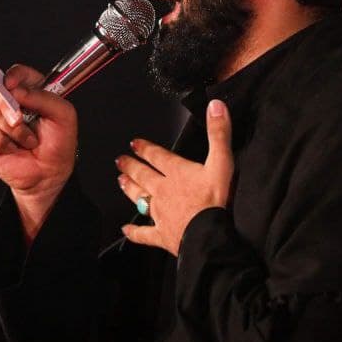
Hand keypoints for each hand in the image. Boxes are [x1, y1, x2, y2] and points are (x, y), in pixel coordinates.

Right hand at [0, 64, 77, 241]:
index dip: (14, 76)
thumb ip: (44, 97)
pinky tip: (11, 148)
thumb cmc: (57, 144)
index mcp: (31, 92)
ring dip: (11, 130)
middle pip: (0, 90)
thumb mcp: (64, 116)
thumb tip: (17, 90)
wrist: (48, 174)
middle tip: (22, 120)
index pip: (18, 74)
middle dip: (11, 107)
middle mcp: (11, 102)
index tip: (13, 84)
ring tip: (26, 141)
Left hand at [116, 98, 233, 255]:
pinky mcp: (161, 234)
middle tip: (120, 160)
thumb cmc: (215, 200)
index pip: (157, 156)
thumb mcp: (222, 162)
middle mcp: (163, 191)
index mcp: (177, 172)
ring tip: (120, 181)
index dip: (145, 148)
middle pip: (144, 175)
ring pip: (140, 198)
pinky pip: (144, 233)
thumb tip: (215, 106)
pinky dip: (134, 232)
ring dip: (130, 189)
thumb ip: (218, 133)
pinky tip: (125, 230)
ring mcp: (160, 213)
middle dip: (132, 166)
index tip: (134, 143)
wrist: (208, 235)